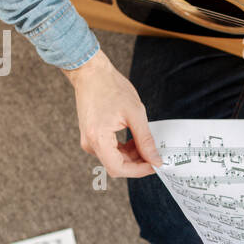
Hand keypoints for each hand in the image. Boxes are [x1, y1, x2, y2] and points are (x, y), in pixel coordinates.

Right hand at [65, 49, 161, 176]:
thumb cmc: (110, 87)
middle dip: (137, 163)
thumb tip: (155, 160)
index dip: (139, 170)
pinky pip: (108, 150)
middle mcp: (89, 143)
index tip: (155, 165)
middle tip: (155, 155)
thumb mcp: (135, 114)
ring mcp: (88, 140)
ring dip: (132, 156)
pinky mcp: (90, 136)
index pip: (119, 168)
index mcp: (97, 138)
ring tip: (146, 144)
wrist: (91, 72)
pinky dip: (123, 149)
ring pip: (113, 159)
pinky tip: (134, 140)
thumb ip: (145, 140)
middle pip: (116, 166)